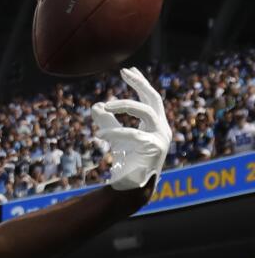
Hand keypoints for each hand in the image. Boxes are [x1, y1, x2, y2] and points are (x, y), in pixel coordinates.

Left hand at [93, 68, 171, 191]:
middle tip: (124, 72)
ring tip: (104, 105)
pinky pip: (133, 134)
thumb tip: (95, 106)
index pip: (150, 98)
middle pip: (154, 99)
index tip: (128, 70)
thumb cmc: (127, 162)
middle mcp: (162, 128)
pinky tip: (100, 135)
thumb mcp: (115, 138)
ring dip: (124, 105)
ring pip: (145, 111)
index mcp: (156, 124)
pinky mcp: (155, 148)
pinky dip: (115, 132)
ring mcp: (161, 138)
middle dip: (140, 83)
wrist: (131, 187)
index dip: (140, 83)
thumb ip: (107, 122)